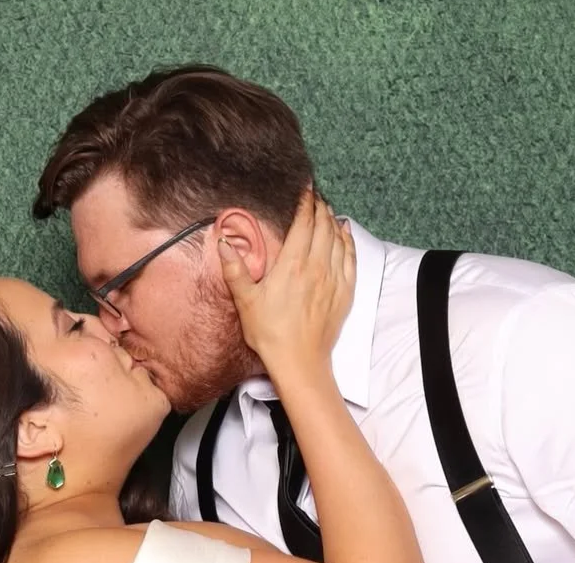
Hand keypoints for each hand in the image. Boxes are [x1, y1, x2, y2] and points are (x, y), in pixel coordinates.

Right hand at [218, 191, 355, 381]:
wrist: (299, 361)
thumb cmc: (271, 334)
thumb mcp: (246, 301)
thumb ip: (235, 269)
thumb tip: (223, 243)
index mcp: (293, 264)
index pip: (304, 222)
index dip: (305, 202)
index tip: (305, 189)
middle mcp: (317, 267)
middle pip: (324, 226)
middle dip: (320, 208)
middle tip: (316, 197)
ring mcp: (334, 280)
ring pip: (339, 240)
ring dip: (333, 222)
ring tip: (328, 211)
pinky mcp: (345, 294)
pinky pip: (351, 259)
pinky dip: (348, 243)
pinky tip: (345, 235)